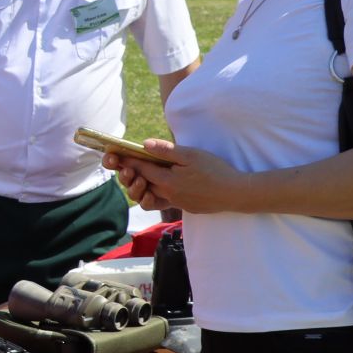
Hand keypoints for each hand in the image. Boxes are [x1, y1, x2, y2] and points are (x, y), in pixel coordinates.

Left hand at [106, 140, 245, 214]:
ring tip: (144, 173)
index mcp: (167, 181)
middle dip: (132, 174)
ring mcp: (176, 203)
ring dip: (145, 185)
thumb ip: (166, 151)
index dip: (128, 160)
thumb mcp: (191, 155)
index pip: (140, 169)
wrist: (236, 194)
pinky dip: (159, 192)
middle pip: (142, 184)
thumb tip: (144, 145)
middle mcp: (168, 194)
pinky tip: (165, 183)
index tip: (117, 153)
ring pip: (152, 195)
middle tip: (126, 163)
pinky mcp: (186, 207)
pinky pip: (165, 200)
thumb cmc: (215, 171)